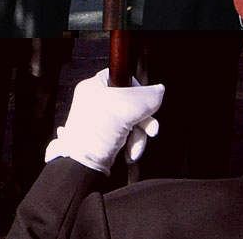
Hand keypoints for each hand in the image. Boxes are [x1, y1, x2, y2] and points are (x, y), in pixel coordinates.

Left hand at [43, 70, 164, 174]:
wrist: (83, 164)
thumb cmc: (97, 131)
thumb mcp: (126, 107)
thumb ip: (147, 96)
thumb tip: (159, 91)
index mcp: (94, 86)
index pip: (122, 77)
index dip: (137, 89)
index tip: (146, 103)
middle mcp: (96, 101)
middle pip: (131, 102)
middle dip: (143, 120)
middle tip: (150, 130)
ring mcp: (101, 120)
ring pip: (132, 121)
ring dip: (139, 137)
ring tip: (134, 148)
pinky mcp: (105, 137)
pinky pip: (127, 135)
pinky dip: (132, 145)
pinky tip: (129, 154)